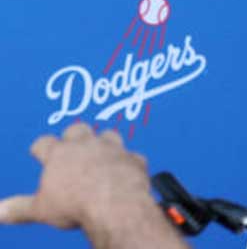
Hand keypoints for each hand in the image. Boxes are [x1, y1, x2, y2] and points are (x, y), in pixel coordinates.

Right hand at [0, 123, 187, 248]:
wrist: (115, 203)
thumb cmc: (76, 204)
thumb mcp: (40, 209)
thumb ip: (19, 208)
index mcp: (59, 154)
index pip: (44, 143)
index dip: (40, 147)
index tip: (39, 150)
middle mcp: (86, 145)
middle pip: (77, 129)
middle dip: (73, 136)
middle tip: (71, 144)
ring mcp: (113, 149)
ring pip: (108, 135)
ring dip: (105, 143)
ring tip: (102, 152)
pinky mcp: (134, 159)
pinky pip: (133, 156)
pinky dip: (129, 162)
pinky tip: (127, 170)